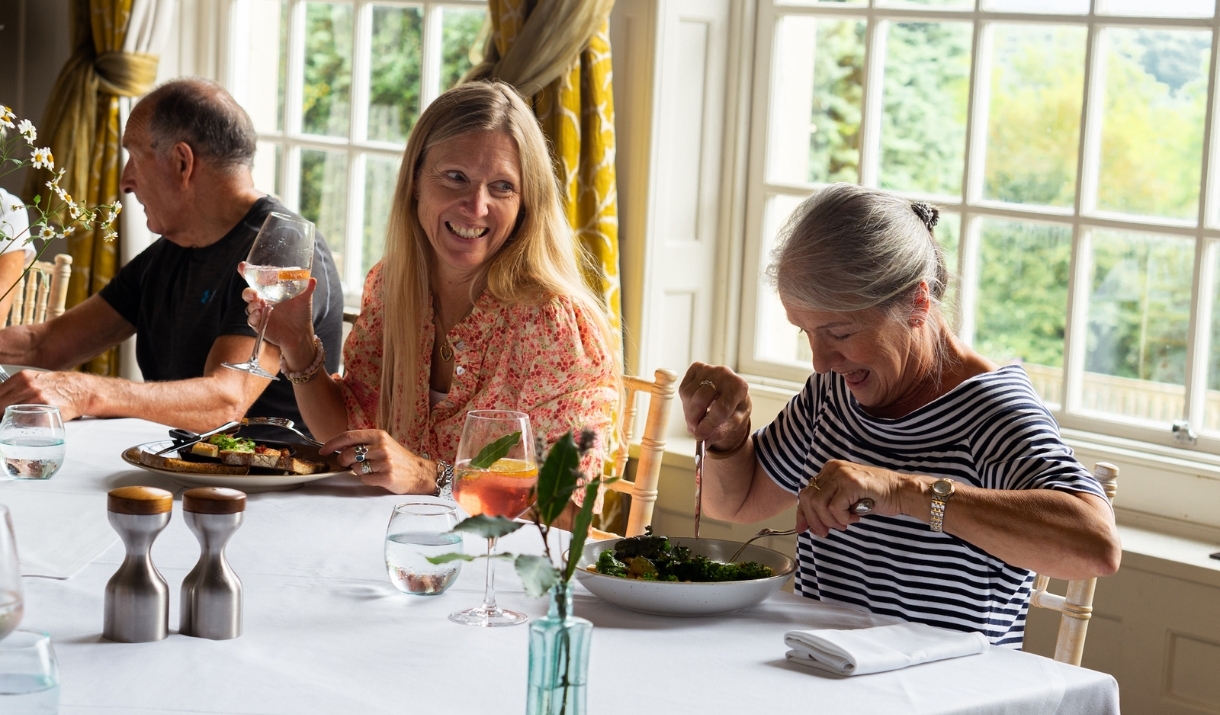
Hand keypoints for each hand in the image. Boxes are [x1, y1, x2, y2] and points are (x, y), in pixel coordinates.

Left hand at [0, 370, 91, 420]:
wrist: (81, 390)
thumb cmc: (58, 387)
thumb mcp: (34, 380)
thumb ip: (16, 388)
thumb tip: (2, 400)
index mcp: (21, 377)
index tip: (1, 411)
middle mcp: (27, 386)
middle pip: (0, 405)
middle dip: (1, 414)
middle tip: (4, 419)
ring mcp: (36, 398)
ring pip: (10, 414)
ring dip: (7, 421)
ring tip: (12, 424)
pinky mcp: (45, 411)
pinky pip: (25, 421)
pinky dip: (21, 425)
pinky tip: (23, 426)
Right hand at [240, 264, 316, 366]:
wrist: (300, 333)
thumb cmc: (300, 312)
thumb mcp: (304, 299)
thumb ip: (307, 288)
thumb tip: (313, 279)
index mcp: (270, 290)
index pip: (256, 280)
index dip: (246, 272)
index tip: (242, 266)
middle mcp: (262, 300)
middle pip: (248, 293)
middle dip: (248, 292)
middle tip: (254, 293)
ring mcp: (260, 312)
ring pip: (249, 306)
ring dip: (252, 304)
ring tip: (260, 304)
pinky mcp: (259, 324)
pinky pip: (252, 320)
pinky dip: (254, 317)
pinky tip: (259, 314)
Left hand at [321, 429, 436, 493]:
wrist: (419, 473)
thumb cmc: (398, 458)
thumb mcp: (383, 443)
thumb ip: (363, 443)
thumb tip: (338, 447)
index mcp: (378, 435)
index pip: (348, 436)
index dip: (332, 443)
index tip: (323, 451)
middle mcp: (381, 446)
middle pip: (348, 453)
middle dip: (343, 461)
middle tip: (348, 464)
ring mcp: (385, 462)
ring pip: (356, 468)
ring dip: (359, 471)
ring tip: (372, 470)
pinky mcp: (387, 476)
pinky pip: (365, 479)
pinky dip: (368, 480)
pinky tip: (378, 477)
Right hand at [678, 362, 751, 450]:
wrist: (732, 393)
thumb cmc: (735, 408)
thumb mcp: (734, 423)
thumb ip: (720, 432)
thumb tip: (703, 440)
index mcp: (739, 387)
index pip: (721, 408)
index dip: (708, 424)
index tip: (700, 436)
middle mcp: (724, 373)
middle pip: (701, 398)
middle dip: (695, 418)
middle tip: (694, 431)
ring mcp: (709, 368)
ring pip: (689, 394)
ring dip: (689, 413)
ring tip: (696, 421)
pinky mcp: (696, 368)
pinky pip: (684, 389)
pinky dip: (686, 403)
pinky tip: (695, 407)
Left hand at [795, 460, 911, 536]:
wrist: (901, 492)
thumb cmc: (876, 497)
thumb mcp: (846, 498)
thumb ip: (827, 505)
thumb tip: (807, 525)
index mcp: (830, 470)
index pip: (807, 493)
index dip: (803, 513)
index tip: (803, 528)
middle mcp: (833, 468)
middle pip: (808, 498)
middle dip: (814, 520)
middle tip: (825, 532)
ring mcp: (842, 474)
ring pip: (819, 505)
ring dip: (831, 521)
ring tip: (845, 523)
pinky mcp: (851, 483)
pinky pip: (834, 508)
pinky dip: (843, 518)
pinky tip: (855, 518)